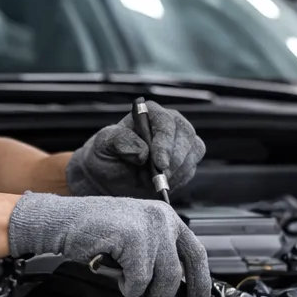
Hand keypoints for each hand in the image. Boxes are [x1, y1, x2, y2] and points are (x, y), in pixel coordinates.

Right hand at [8, 193, 210, 296]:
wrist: (63, 221)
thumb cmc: (95, 231)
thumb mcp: (136, 237)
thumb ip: (158, 254)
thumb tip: (178, 285)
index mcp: (166, 217)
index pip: (196, 253)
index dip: (200, 282)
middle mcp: (162, 218)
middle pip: (177, 272)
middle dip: (161, 293)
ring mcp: (148, 227)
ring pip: (159, 279)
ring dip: (140, 288)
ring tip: (124, 277)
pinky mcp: (133, 238)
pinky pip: (139, 280)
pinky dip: (126, 285)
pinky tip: (114, 272)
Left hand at [66, 100, 205, 198]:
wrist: (111, 177)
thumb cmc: (107, 156)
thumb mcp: (104, 146)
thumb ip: (120, 141)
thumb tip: (142, 150)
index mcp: (149, 113)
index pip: (165, 122)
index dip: (165, 142)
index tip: (160, 164)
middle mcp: (169, 123)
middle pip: (186, 135)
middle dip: (174, 160)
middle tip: (160, 177)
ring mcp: (181, 142)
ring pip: (192, 153)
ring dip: (176, 171)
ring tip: (153, 180)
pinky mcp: (187, 160)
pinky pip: (191, 169)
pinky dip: (178, 180)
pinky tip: (161, 183)